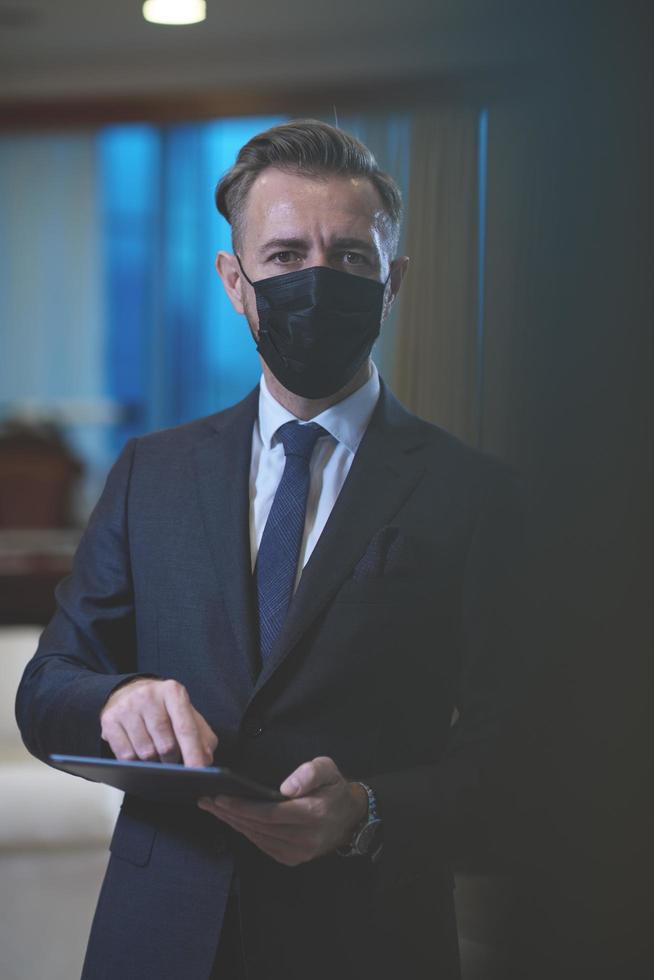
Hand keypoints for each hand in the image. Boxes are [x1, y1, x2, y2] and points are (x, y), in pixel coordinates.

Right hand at [100, 678, 217, 766]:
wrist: (129, 692)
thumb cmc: (163, 708)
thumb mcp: (186, 714)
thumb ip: (201, 736)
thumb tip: (205, 760)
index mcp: (173, 691)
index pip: (186, 728)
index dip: (193, 753)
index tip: (199, 772)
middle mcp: (148, 695)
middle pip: (166, 745)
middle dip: (173, 760)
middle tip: (173, 760)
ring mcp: (127, 707)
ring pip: (145, 753)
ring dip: (154, 763)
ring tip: (156, 755)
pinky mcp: (109, 720)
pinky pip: (125, 756)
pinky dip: (136, 763)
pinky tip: (139, 754)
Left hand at [197, 756, 367, 865]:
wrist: (349, 818)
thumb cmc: (334, 789)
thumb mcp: (328, 769)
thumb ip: (309, 773)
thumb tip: (287, 788)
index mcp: (314, 814)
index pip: (270, 813)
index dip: (243, 807)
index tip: (221, 797)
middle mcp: (305, 838)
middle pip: (258, 827)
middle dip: (230, 813)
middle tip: (206, 800)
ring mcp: (298, 852)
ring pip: (257, 837)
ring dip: (232, 823)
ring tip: (212, 808)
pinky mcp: (292, 858)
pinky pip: (262, 845)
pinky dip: (245, 832)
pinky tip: (231, 820)